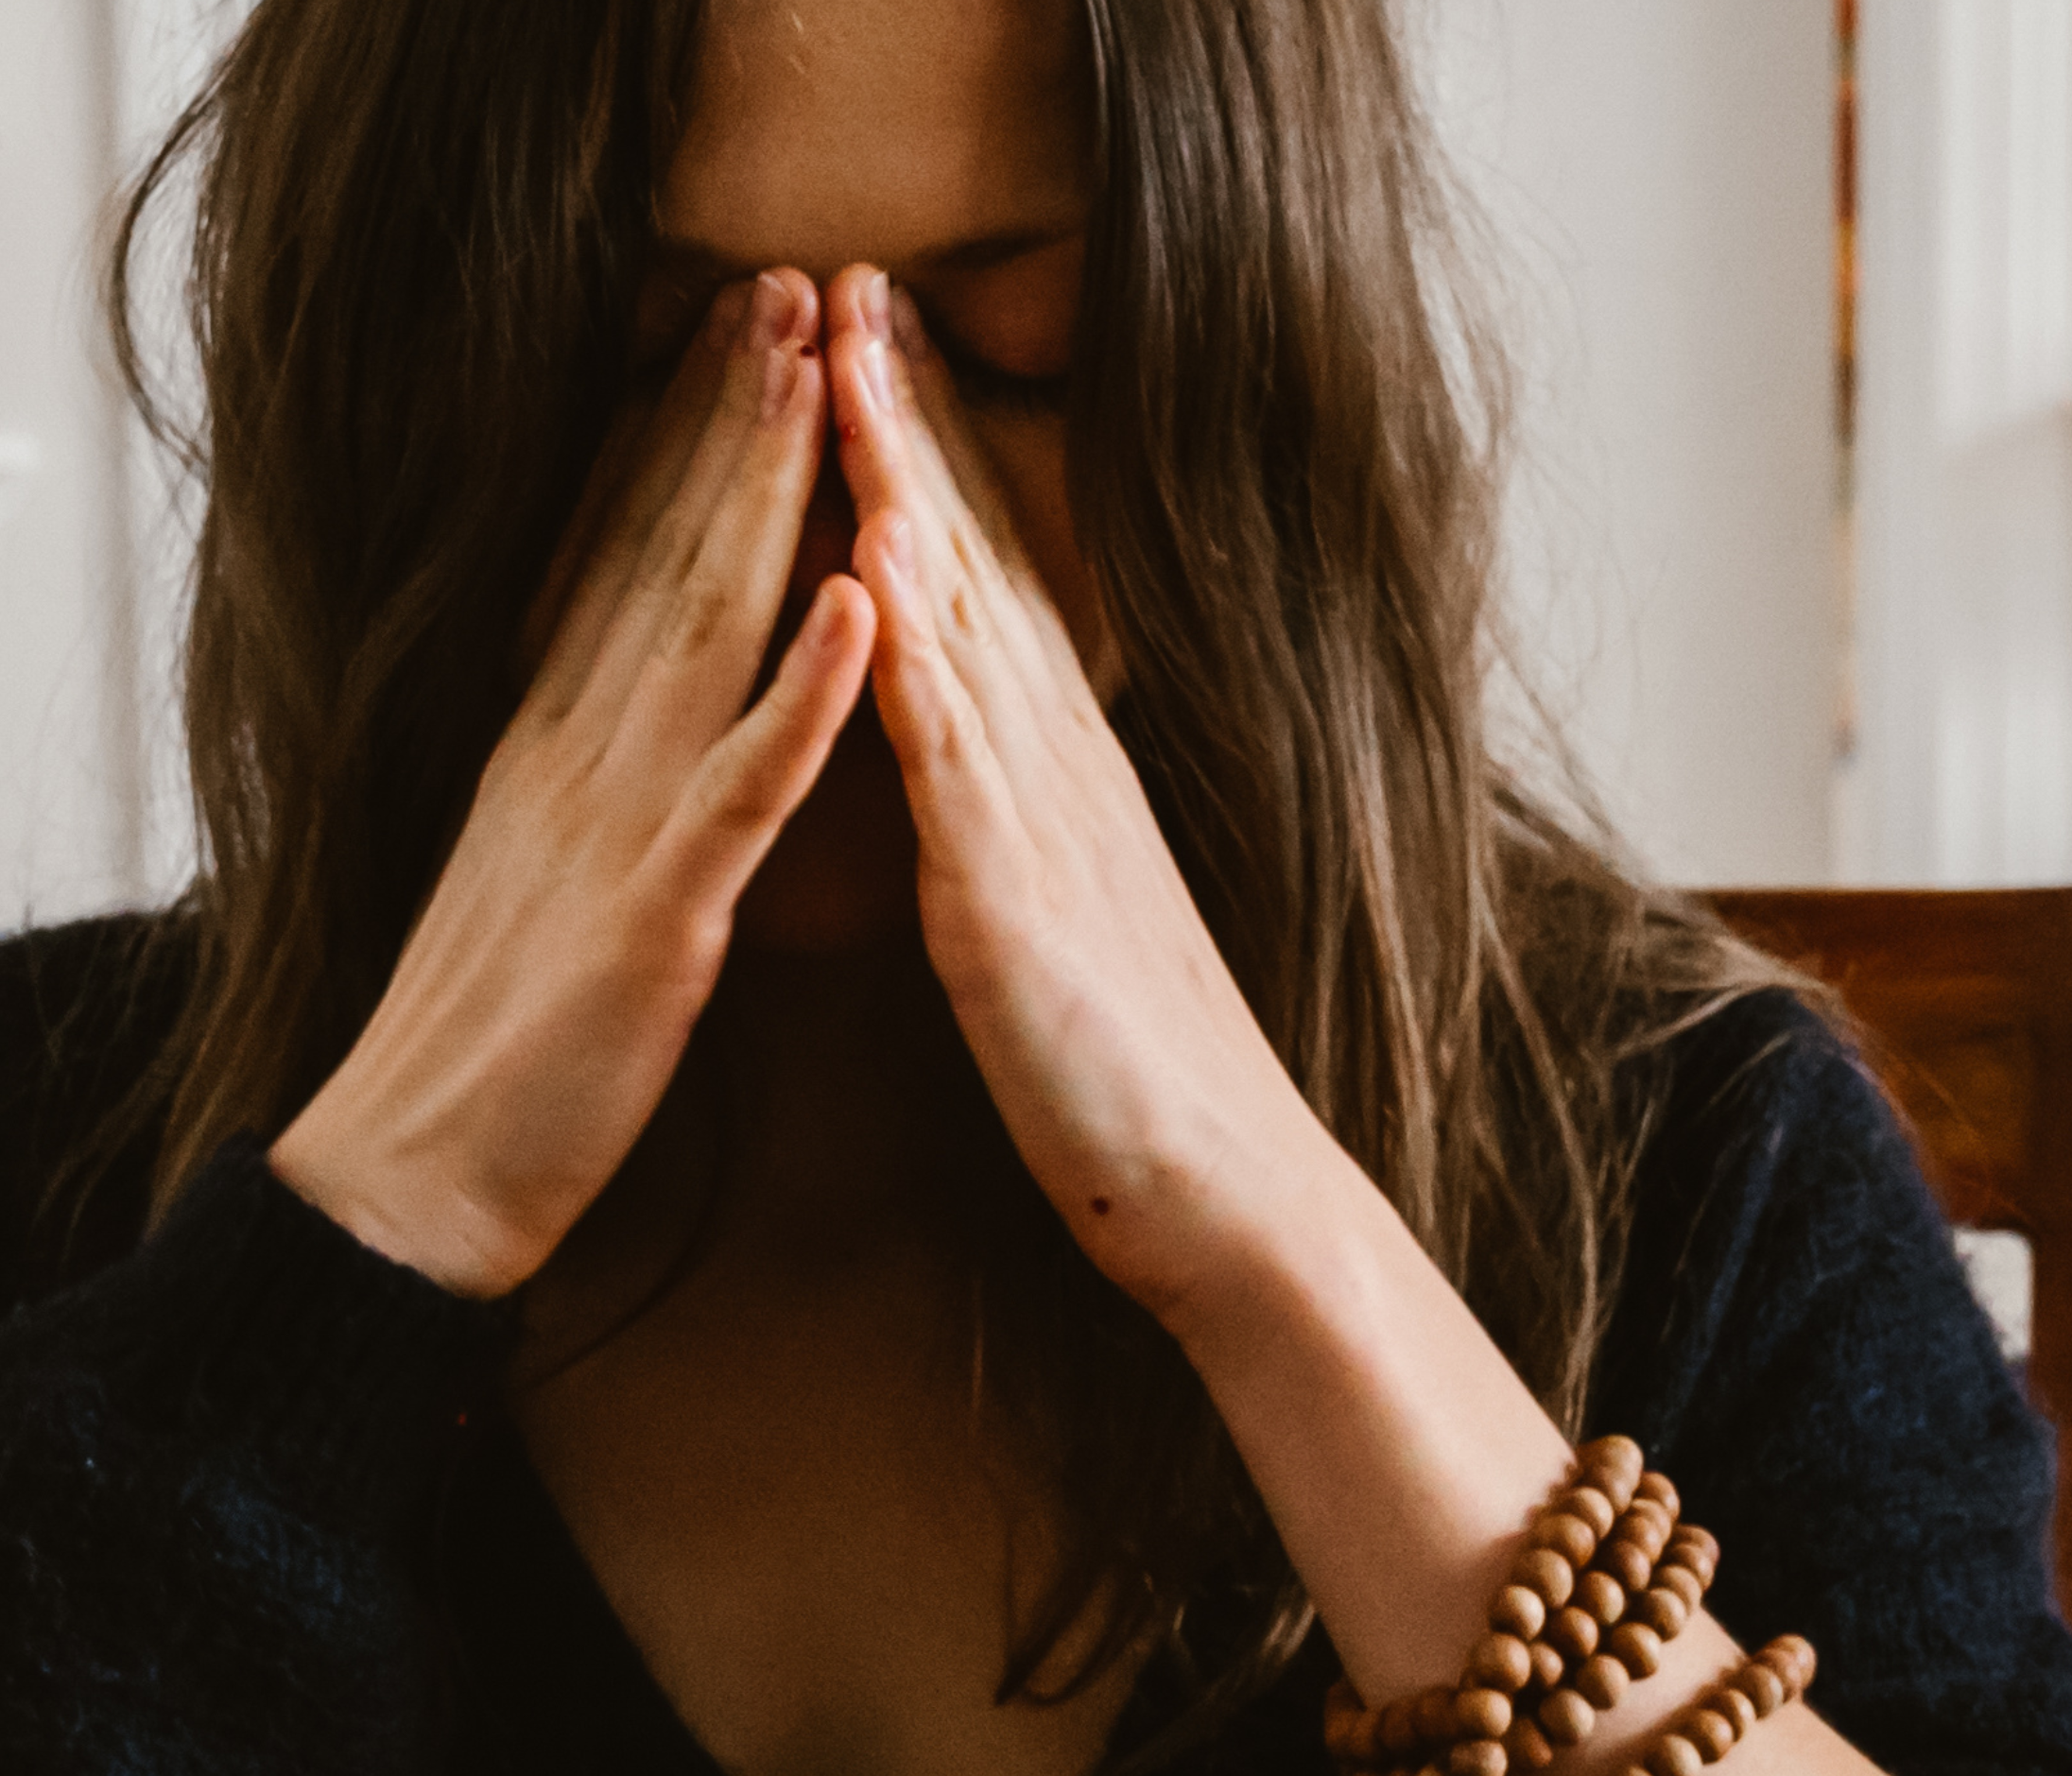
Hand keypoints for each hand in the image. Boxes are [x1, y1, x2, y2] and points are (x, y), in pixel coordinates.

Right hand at [266, 270, 877, 1299]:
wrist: (405, 1187)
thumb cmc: (484, 1058)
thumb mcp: (525, 880)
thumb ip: (569, 784)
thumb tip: (592, 712)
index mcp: (550, 751)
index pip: (619, 560)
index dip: (675, 440)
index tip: (728, 331)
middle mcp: (577, 758)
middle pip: (662, 552)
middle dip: (727, 415)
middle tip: (786, 284)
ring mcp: (616, 826)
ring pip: (705, 625)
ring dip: (765, 492)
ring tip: (818, 372)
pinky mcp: (656, 915)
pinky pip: (743, 787)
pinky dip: (803, 689)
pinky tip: (858, 597)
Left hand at [822, 267, 1346, 1335]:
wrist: (1224, 1201)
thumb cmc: (1134, 1082)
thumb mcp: (1063, 916)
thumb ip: (1023, 824)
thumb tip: (986, 765)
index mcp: (1050, 776)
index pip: (979, 583)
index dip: (924, 455)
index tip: (868, 341)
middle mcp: (1052, 770)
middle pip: (970, 558)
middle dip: (904, 416)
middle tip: (847, 278)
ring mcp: (1039, 826)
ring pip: (960, 620)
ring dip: (901, 481)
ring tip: (847, 356)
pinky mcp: (1012, 905)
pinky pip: (954, 758)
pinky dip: (915, 648)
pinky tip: (879, 559)